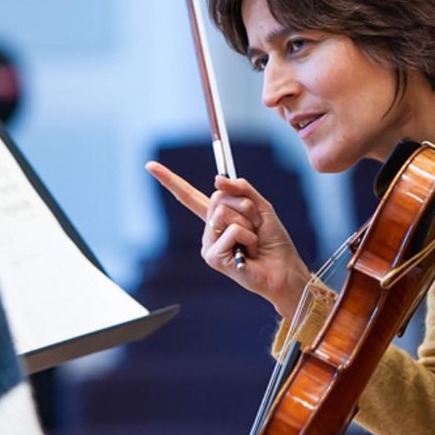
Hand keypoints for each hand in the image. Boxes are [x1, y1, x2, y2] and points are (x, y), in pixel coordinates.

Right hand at [145, 162, 310, 316]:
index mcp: (217, 218)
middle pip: (216, 198)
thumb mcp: (260, 206)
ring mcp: (209, 244)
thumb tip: (217, 179)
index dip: (170, 180)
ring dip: (248, 222)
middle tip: (256, 225)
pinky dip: (248, 236)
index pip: (189, 196)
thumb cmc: (273, 241)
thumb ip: (241, 189)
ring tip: (253, 240)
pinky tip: (250, 251)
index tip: (150, 166)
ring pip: (223, 212)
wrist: (284, 268)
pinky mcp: (212, 257)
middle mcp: (209, 231)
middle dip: (245, 206)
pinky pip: (231, 230)